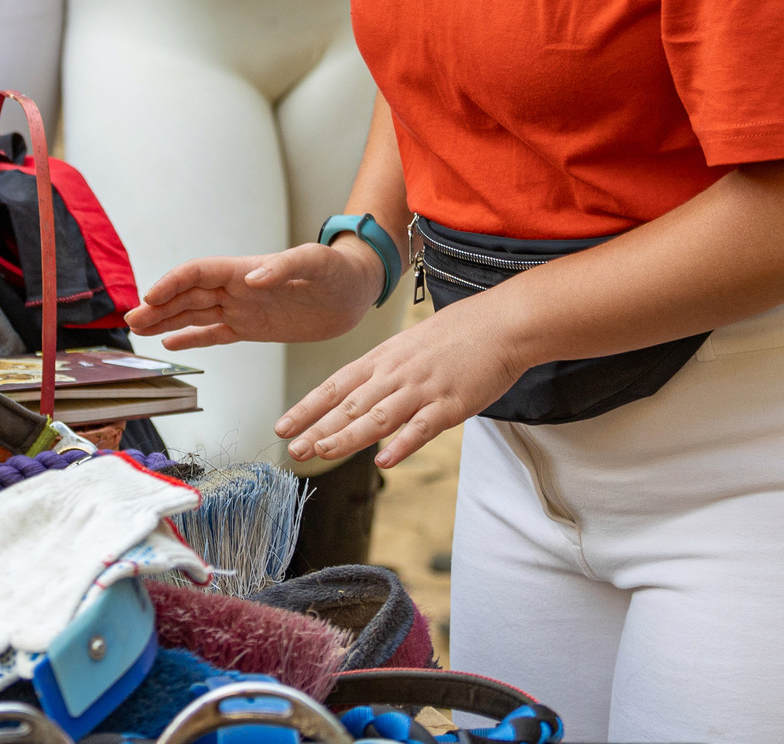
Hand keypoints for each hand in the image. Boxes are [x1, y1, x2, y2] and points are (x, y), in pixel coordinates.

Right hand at [126, 240, 378, 349]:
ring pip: (194, 314)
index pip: (198, 273)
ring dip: (165, 320)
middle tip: (130, 320)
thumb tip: (250, 278)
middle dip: (158, 306)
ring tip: (137, 329)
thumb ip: (283, 267)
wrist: (355, 292)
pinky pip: (215, 333)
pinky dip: (192, 338)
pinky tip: (170, 342)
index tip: (150, 298)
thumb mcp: (316, 263)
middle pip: (187, 295)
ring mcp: (242, 308)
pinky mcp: (253, 328)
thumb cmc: (338, 270)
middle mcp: (237, 288)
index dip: (172, 283)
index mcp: (245, 269)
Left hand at [278, 303, 526, 467]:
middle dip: (318, 428)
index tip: (282, 426)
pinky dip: (402, 443)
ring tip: (322, 452)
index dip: (307, 407)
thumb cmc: (456, 335)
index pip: (335, 385)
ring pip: (379, 416)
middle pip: (350, 404)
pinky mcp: (452, 404)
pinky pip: (423, 426)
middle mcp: (396, 373)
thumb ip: (382, 373)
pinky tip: (383, 459)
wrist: (501, 323)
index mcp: (382, 359)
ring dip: (348, 436)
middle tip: (292, 449)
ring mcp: (423, 388)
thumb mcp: (407, 347)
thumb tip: (356, 397)